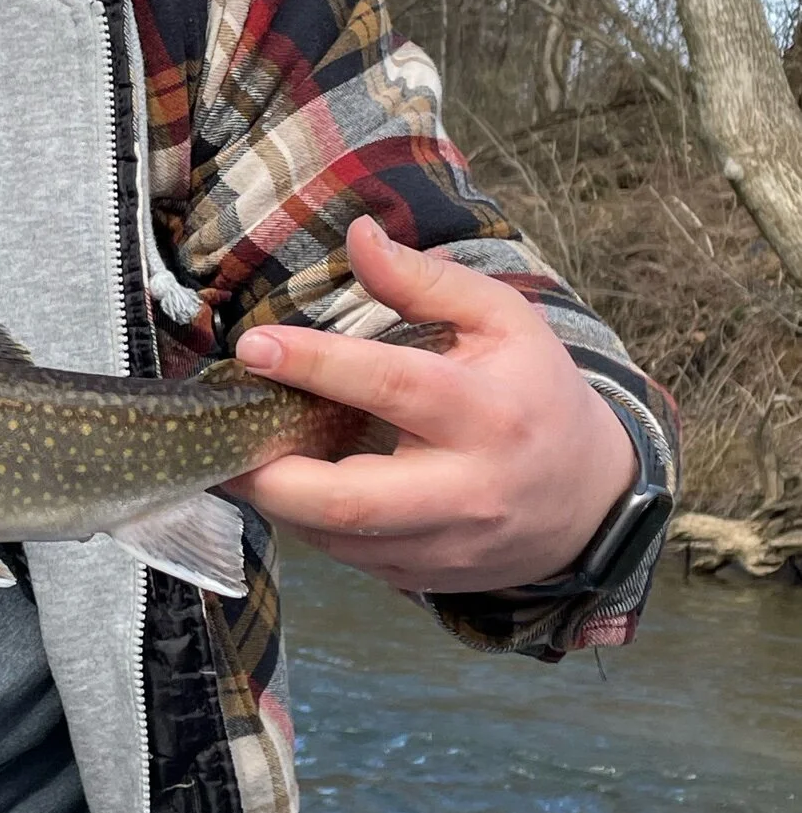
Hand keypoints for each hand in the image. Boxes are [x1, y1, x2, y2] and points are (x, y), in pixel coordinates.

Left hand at [223, 216, 637, 594]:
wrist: (591, 499)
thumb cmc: (535, 394)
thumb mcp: (502, 322)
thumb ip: (426, 281)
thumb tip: (358, 236)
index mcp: (487, 412)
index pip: (393, 386)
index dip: (317, 364)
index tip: (253, 346)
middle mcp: (467, 487)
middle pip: (350, 498)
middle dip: (269, 473)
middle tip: (220, 437)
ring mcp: (446, 543)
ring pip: (338, 537)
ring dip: (277, 499)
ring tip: (241, 455)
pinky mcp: (427, 577)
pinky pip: (348, 557)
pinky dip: (306, 522)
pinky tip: (288, 485)